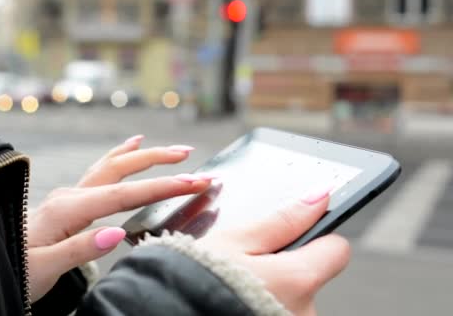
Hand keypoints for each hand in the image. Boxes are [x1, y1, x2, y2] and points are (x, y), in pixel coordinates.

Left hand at [27, 135, 214, 300]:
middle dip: (158, 161)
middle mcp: (70, 196)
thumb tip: (119, 233)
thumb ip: (80, 249)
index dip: (161, 187)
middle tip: (190, 155)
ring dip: (144, 156)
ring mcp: (69, 196)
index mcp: (67, 209)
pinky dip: (121, 157)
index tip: (193, 182)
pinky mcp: (69, 202)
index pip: (124, 195)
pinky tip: (130, 148)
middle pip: (120, 170)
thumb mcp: (43, 268)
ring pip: (113, 167)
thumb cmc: (14, 270)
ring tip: (172, 149)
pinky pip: (101, 172)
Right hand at [197, 189, 349, 315]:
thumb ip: (281, 221)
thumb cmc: (194, 280)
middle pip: (308, 277)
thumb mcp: (234, 241)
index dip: (315, 238)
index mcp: (299, 280)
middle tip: (245, 267)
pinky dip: (261, 307)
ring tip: (235, 288)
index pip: (336, 249)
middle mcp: (305, 312)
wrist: (166, 313)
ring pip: (291, 299)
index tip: (291, 238)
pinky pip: (277, 312)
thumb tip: (318, 197)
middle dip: (284, 269)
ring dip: (271, 291)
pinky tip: (237, 304)